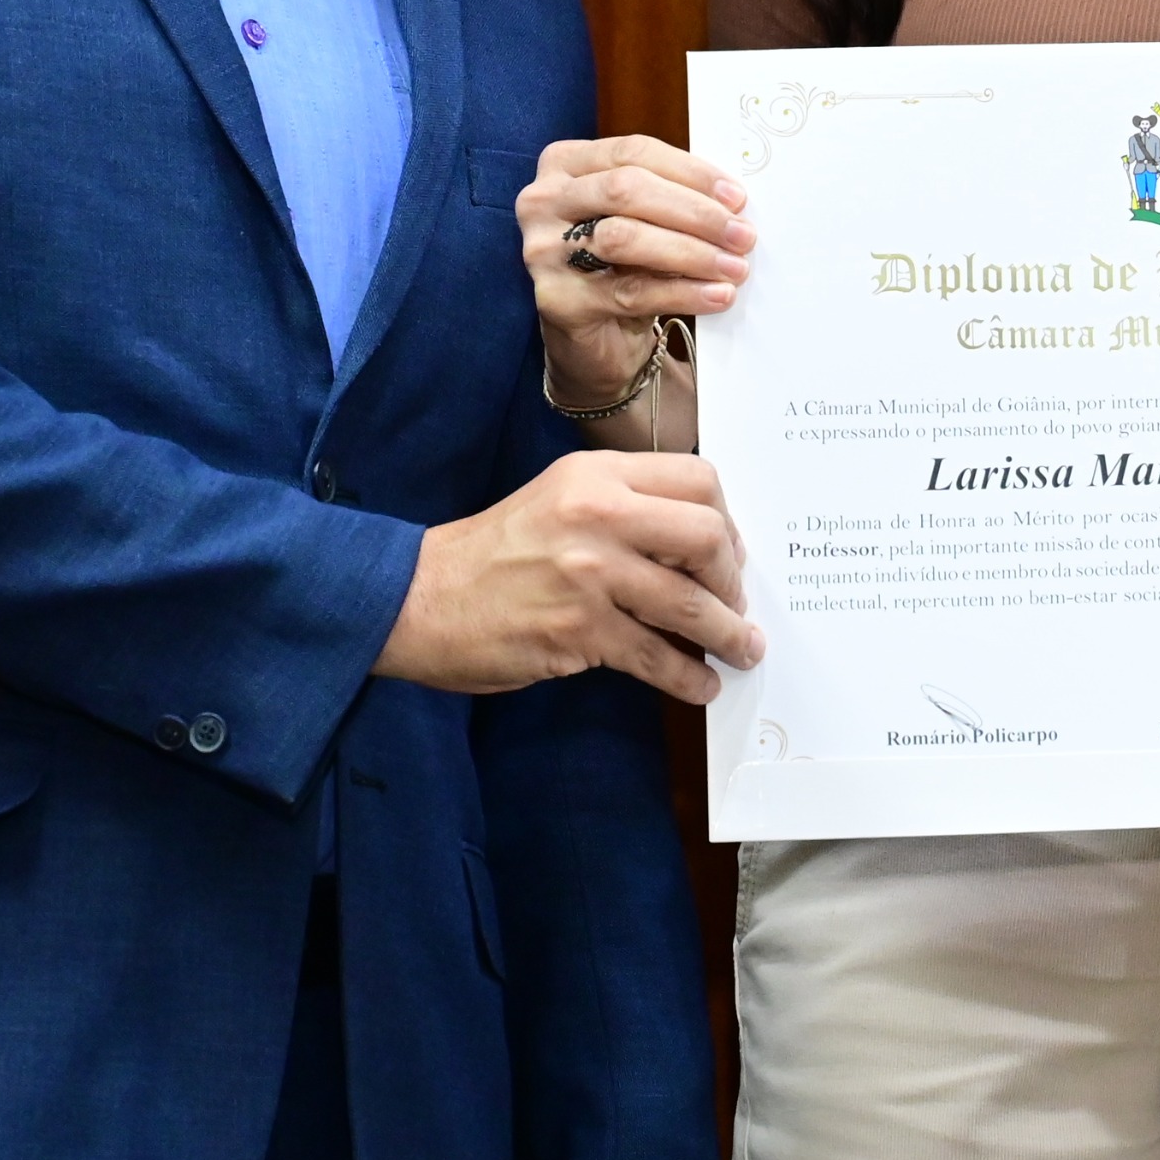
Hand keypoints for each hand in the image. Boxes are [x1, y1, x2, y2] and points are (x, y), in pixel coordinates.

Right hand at [376, 450, 762, 702]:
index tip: (729, 553)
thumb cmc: (494, 552)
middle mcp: (598, 514)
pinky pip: (656, 657)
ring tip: (741, 650)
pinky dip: (688, 677)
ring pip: (689, 604)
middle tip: (735, 603)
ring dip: (727, 633)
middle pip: (706, 536)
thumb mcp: (559, 500)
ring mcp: (590, 574)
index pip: (697, 479)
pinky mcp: (579, 631)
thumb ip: (623, 507)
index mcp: (596, 475)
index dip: (726, 520)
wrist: (418, 597)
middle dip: (732, 577)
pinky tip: (699, 684)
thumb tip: (699, 544)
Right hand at [524, 137, 753, 410]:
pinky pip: (630, 291)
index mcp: (564, 164)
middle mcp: (543, 201)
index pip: (632, 152)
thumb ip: (671, 197)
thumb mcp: (641, 219)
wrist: (593, 338)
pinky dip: (682, 292)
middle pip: (626, 190)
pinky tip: (716, 295)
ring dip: (691, 252)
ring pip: (625, 238)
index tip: (736, 196)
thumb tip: (732, 201)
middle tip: (742, 234)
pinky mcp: (557, 300)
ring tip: (734, 266)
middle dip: (694, 212)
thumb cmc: (622, 265)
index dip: (690, 172)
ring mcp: (544, 250)